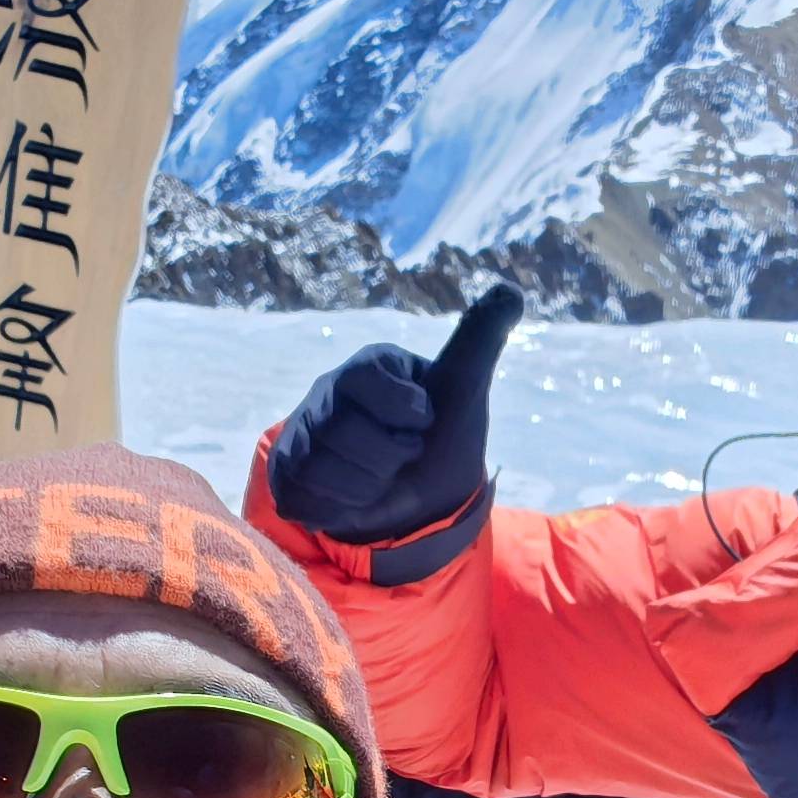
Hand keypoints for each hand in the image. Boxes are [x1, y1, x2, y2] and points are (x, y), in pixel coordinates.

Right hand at [263, 282, 521, 542]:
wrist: (422, 499)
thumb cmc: (442, 436)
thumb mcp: (465, 386)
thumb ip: (480, 338)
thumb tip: (510, 290)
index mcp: (367, 366)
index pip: (364, 378)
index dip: (402, 410)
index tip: (423, 420)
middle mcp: (325, 394)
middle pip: (342, 431)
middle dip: (389, 458)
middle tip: (404, 456)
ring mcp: (300, 434)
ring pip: (321, 469)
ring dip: (367, 488)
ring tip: (381, 479)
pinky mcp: (287, 475)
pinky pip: (305, 497)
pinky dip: (340, 508)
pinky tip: (356, 498)